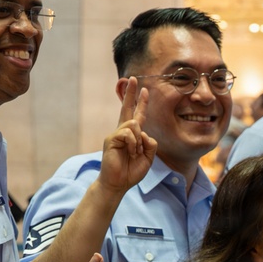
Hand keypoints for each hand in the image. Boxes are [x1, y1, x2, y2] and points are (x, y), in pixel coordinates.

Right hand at [99, 78, 157, 194]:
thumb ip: (150, 144)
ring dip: (139, 141)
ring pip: (134, 124)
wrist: (118, 183)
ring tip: (134, 153)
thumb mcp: (148, 158)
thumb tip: (144, 132)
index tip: (144, 90)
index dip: (141, 103)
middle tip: (132, 78)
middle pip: (126, 108)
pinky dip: (133, 144)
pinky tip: (130, 152)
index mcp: (132, 135)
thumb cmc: (131, 172)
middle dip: (130, 93)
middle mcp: (123, 132)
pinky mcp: (111, 139)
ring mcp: (116, 135)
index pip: (137, 115)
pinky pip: (128, 133)